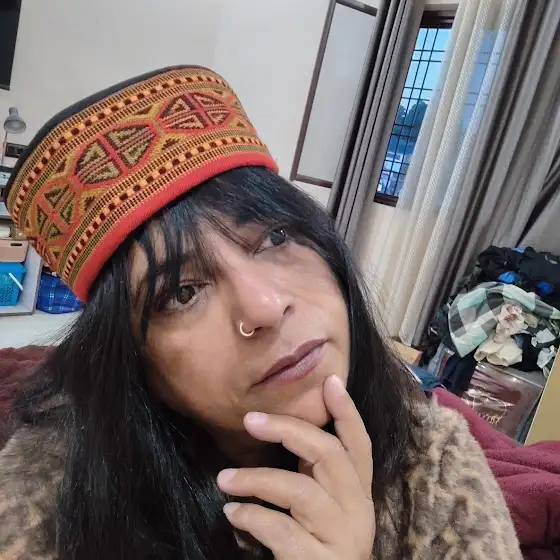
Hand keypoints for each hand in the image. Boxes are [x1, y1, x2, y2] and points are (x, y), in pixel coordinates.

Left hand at [217, 375, 374, 558]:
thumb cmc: (318, 548)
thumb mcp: (323, 507)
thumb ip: (313, 474)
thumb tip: (283, 428)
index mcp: (358, 493)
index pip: (360, 445)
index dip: (348, 412)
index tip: (331, 381)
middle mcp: (357, 511)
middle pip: (330, 455)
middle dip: (289, 430)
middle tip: (250, 420)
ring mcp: (341, 539)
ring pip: (300, 491)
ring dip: (256, 479)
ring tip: (224, 480)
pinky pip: (281, 531)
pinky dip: (252, 516)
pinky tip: (232, 513)